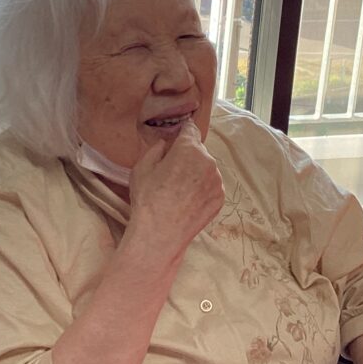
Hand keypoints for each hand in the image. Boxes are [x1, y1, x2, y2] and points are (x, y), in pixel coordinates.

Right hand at [127, 121, 224, 260]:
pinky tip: (188, 200)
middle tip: (171, 172)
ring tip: (179, 190)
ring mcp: (217, 181)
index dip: (183, 132)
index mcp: (189, 149)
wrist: (160, 234)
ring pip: (207, 169)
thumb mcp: (142, 166)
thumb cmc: (148, 199)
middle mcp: (209, 162)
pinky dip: (202, 189)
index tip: (178, 137)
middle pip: (199, 151)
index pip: (190, 129)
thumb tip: (166, 144)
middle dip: (188, 156)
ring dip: (196, 173)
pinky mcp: (220, 198)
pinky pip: (211, 186)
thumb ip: (157, 148)